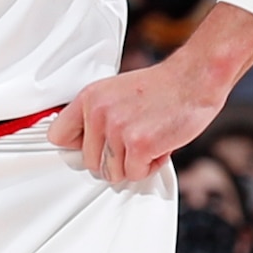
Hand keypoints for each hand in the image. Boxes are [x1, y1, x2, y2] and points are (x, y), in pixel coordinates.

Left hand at [49, 45, 242, 184]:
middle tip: (135, 141)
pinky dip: (150, 166)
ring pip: (112, 172)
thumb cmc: (162, 88)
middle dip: (114, 159)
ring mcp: (117, 129)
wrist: (194, 78)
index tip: (93, 147)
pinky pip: (134, 174)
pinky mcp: (138, 144)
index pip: (58, 136)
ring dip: (133, 164)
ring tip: (149, 141)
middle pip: (89, 162)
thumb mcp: (116, 92)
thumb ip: (97, 116)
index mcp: (89, 97)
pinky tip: (159, 146)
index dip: (78, 146)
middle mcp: (98, 112)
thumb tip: (84, 146)